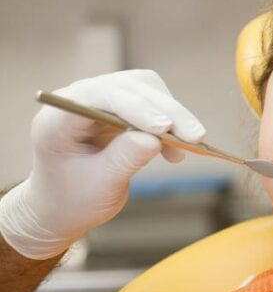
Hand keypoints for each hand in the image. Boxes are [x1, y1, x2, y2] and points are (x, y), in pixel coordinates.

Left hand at [0, 70, 204, 258]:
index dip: (137, 107)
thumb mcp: (98, 187)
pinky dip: (170, 120)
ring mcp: (98, 98)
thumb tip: (155, 138)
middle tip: (195, 138)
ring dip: (172, 113)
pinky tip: (176, 148)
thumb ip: (124, 160)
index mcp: (58, 119)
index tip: (165, 129)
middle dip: (166, 111)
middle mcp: (77, 100)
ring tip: (187, 145)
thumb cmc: (73, 199)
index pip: (101, 97)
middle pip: (130, 87)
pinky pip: (151, 100)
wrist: (63, 203)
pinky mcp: (119, 104)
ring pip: (146, 88)